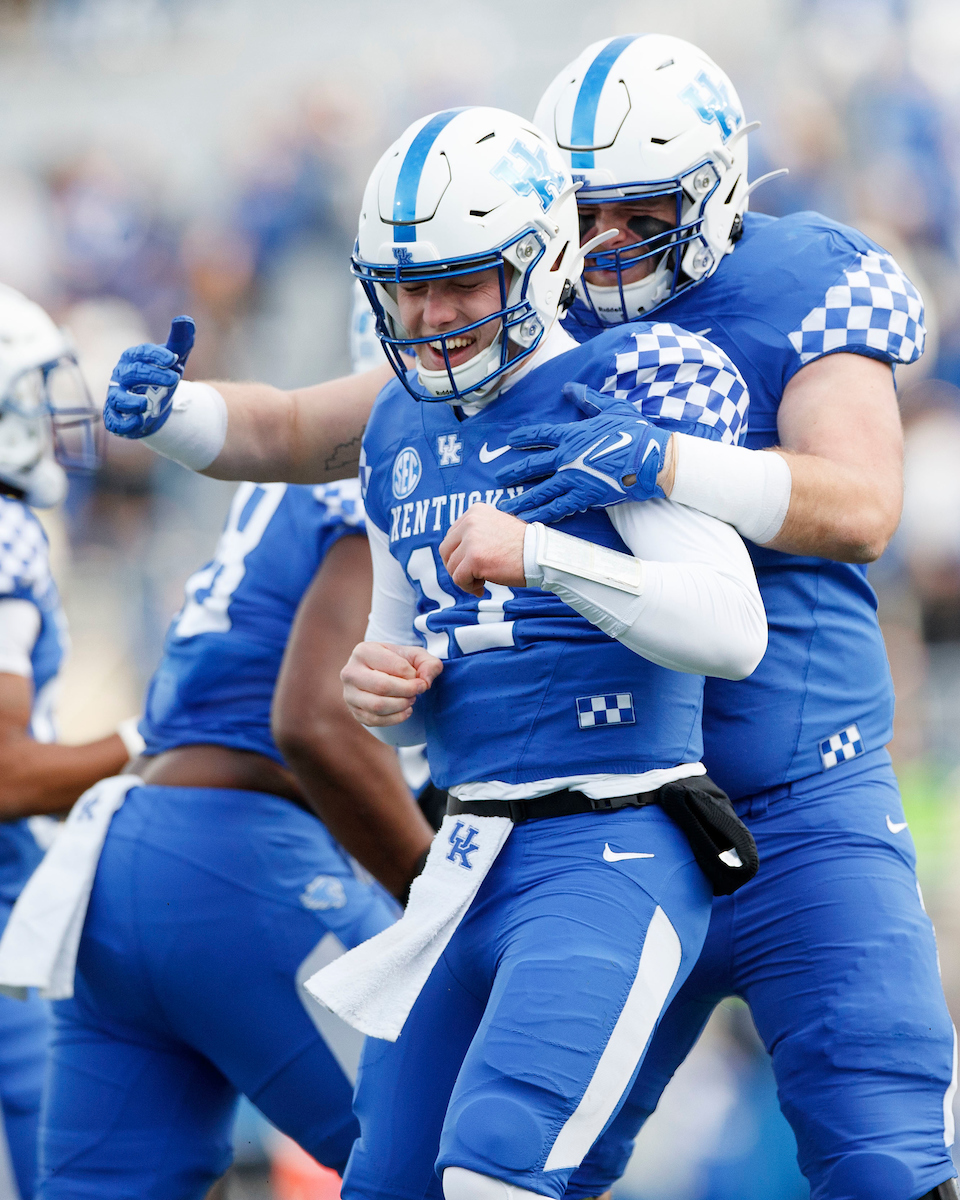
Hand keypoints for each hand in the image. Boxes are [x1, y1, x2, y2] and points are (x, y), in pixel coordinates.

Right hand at [104, 316, 195, 437]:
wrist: (157, 407)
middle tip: (176, 379)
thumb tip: (186, 320)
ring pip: (118, 398)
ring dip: (130, 401)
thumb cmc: (161, 378)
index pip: (141, 352)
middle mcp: (121, 376)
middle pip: (133, 373)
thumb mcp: (173, 361)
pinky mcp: (117, 418)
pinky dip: (125, 423)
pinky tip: (139, 421)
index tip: (174, 359)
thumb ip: (180, 342)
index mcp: (133, 359)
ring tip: (146, 404)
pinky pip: (116, 422)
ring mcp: (117, 398)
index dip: (156, 355)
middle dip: (154, 375)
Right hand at [341, 642, 442, 726]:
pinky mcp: (354, 712)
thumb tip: (426, 682)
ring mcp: (349, 694)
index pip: (395, 666)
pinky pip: (375, 720)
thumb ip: (429, 664)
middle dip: (407, 691)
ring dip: (401, 705)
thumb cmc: (398, 663)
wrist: (381, 674)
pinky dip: (395, 718)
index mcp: (363, 651)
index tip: (420, 678)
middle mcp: (350, 672)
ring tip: (411, 700)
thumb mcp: (416, 656)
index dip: (413, 676)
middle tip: (418, 691)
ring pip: (377, 706)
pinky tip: (406, 711)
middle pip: (383, 686)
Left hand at [439, 503, 526, 597]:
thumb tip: (456, 551)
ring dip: (464, 578)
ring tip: (481, 582)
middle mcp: (470, 522)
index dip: (458, 554)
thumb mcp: (496, 528)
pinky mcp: (474, 559)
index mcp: (475, 511)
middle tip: (471, 576)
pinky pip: (459, 579)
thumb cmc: (523, 546)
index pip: (452, 535)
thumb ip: (476, 533)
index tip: (471, 564)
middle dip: (455, 566)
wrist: (540, 555)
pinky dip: (468, 587)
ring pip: (452, 566)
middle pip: (446, 550)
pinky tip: (481, 588)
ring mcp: (471, 540)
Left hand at [496, 382, 674, 522]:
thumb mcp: (611, 408)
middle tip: (498, 478)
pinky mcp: (585, 497)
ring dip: (521, 499)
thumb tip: (569, 387)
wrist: (651, 458)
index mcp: (573, 435)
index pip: (541, 435)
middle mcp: (568, 458)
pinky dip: (542, 514)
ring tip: (505, 506)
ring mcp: (574, 479)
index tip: (510, 440)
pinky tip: (528, 520)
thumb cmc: (635, 432)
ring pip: (540, 491)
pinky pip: (558, 508)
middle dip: (513, 472)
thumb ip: (588, 399)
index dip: (524, 437)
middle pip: (533, 466)